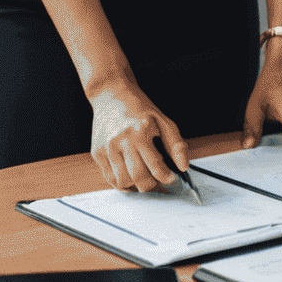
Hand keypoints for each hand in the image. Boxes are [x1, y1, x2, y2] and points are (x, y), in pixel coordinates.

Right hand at [88, 78, 188, 192]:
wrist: (112, 95)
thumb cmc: (140, 108)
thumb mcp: (163, 120)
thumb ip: (175, 144)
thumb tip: (183, 166)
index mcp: (141, 132)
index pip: (155, 165)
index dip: (165, 176)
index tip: (171, 178)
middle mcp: (122, 141)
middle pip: (137, 176)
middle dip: (150, 185)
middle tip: (157, 182)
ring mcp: (107, 148)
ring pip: (122, 180)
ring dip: (135, 186)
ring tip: (144, 179)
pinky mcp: (97, 153)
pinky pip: (109, 177)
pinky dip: (121, 182)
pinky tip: (130, 176)